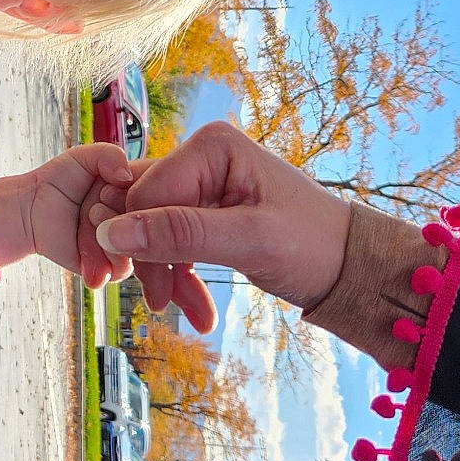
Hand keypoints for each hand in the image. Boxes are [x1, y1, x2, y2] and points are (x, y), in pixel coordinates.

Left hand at [0, 141, 140, 286]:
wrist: (32, 209)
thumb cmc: (59, 182)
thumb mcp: (84, 156)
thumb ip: (108, 154)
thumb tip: (126, 174)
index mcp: (135, 193)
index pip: (158, 197)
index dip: (138, 192)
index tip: (113, 185)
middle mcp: (133, 221)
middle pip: (148, 225)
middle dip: (117, 211)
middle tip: (93, 204)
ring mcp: (123, 245)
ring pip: (137, 249)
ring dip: (109, 233)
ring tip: (88, 219)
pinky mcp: (107, 266)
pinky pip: (120, 269)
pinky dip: (101, 256)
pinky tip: (84, 244)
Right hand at [88, 120, 351, 332]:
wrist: (351, 269)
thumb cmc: (313, 246)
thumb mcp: (248, 241)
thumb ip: (179, 233)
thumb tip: (108, 231)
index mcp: (211, 146)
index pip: (144, 192)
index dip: (138, 242)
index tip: (154, 293)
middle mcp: (201, 156)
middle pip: (144, 211)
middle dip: (153, 263)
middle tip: (165, 307)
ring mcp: (203, 182)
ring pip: (153, 230)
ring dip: (165, 274)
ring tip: (189, 314)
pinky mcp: (206, 209)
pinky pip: (172, 240)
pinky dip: (179, 274)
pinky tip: (193, 307)